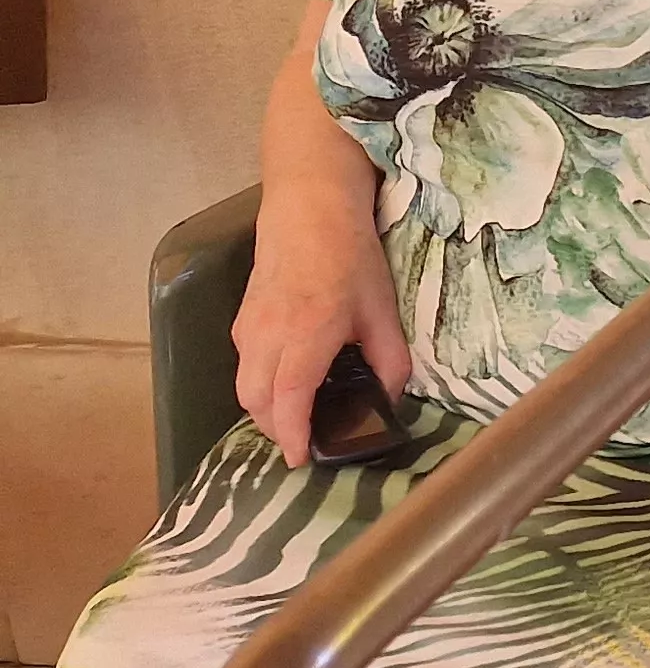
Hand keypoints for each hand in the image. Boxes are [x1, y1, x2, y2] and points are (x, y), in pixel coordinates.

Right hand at [234, 195, 408, 467]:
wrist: (308, 207)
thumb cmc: (350, 255)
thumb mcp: (382, 310)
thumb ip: (389, 361)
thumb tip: (389, 400)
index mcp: (306, 335)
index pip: (287, 401)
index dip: (292, 437)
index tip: (302, 461)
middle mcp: (266, 335)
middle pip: (255, 402)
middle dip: (276, 430)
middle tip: (307, 443)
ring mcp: (248, 326)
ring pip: (244, 385)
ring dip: (265, 409)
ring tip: (298, 419)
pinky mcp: (242, 317)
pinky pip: (244, 364)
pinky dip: (260, 385)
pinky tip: (289, 383)